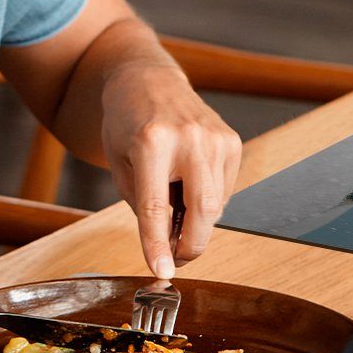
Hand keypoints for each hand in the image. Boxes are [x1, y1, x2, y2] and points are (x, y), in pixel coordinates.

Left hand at [100, 63, 242, 278]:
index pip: (156, 207)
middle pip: (202, 210)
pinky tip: (188, 183)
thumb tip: (169, 246)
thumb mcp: (120, 165)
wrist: (148, 80)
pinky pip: (224, 189)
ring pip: (216, 205)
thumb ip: (142, 206)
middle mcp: (189, 138)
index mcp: (152, 142)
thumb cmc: (127, 124)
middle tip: (176, 258)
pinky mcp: (232, 140)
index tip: (163, 272)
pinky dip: (207, 200)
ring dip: (196, 221)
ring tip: (173, 205)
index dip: (159, 245)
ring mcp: (216, 137)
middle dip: (191, 245)